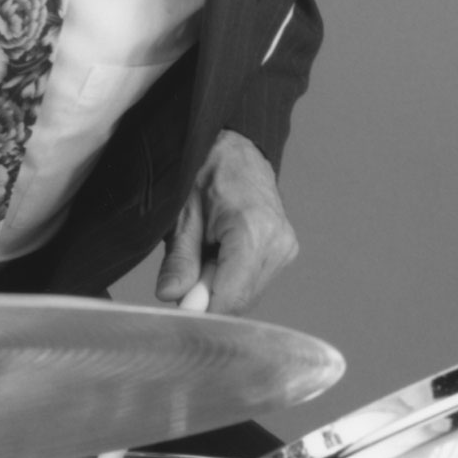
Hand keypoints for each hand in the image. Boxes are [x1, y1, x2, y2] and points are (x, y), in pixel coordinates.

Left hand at [158, 132, 297, 317]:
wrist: (234, 149)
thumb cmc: (205, 172)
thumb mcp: (181, 214)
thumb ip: (179, 259)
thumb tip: (171, 295)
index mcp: (254, 230)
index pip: (232, 296)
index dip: (202, 309)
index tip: (177, 306)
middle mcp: (278, 242)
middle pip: (239, 300)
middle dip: (207, 297)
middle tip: (184, 273)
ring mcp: (285, 249)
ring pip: (246, 296)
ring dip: (218, 288)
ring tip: (203, 254)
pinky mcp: (284, 252)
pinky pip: (252, 283)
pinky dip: (230, 280)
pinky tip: (217, 255)